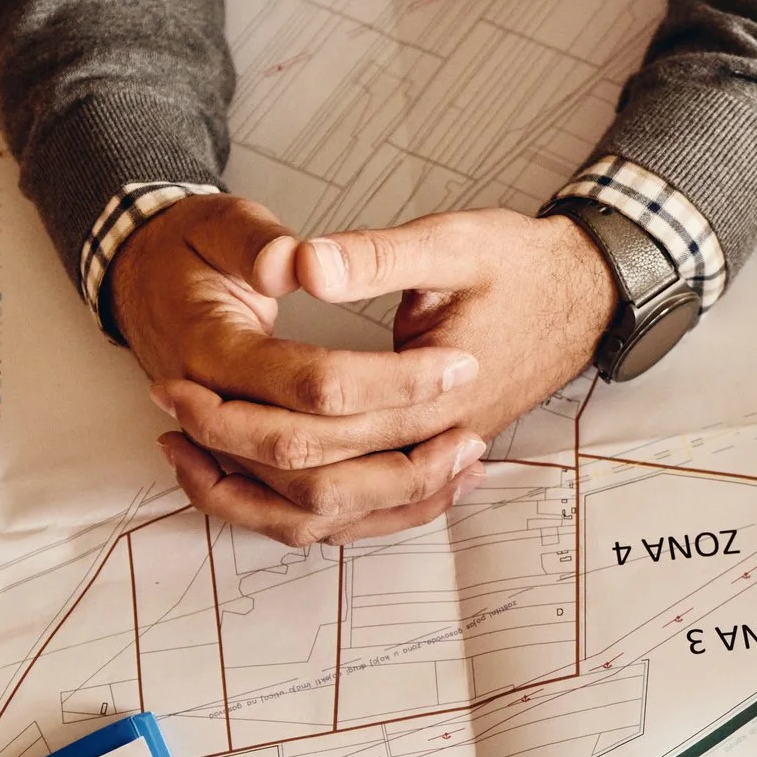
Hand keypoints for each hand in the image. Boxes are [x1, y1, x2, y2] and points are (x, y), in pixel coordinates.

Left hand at [148, 208, 614, 543]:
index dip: (241, 402)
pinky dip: (299, 508)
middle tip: (169, 403)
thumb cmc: (523, 263)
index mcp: (436, 391)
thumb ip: (374, 256)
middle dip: (231, 446)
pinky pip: (359, 513)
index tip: (180, 372)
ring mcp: (436, 459)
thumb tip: (298, 265)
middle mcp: (435, 441)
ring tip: (190, 454)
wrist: (587, 292)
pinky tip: (255, 480)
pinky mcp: (431, 458)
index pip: (320, 418)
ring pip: (333, 516)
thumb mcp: (454, 241)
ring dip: (257, 494)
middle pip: (314, 479)